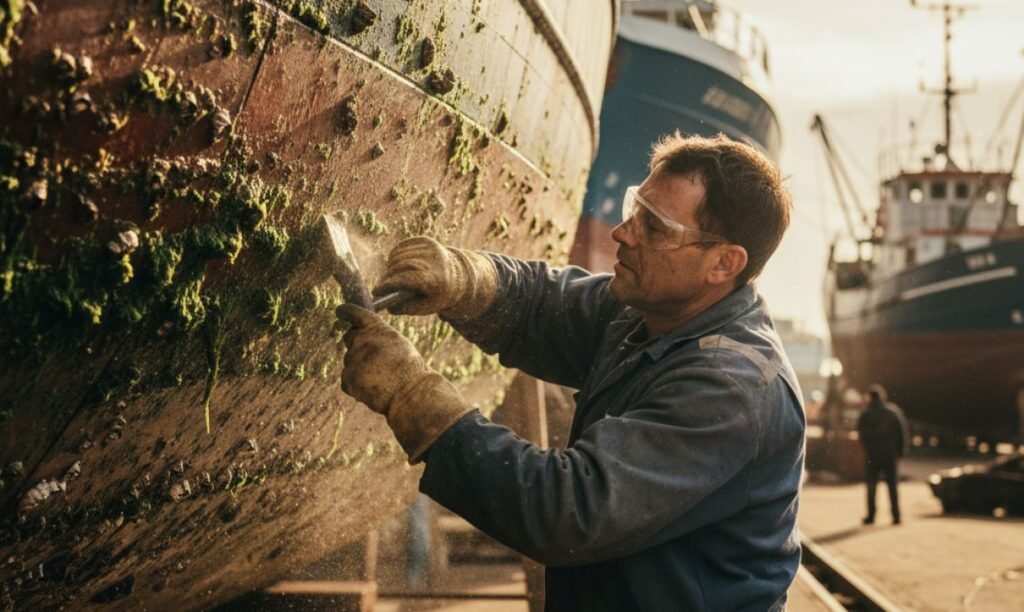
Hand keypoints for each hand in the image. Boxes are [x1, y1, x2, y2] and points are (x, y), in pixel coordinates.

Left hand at [336, 304, 473, 461]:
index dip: (346, 311)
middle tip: (372, 357)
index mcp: (376, 328)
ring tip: (379, 376)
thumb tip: (363, 333)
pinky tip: (372, 385)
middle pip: (349, 338)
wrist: (409, 393)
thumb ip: (379, 335)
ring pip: (350, 359)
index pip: (355, 313)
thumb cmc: (408, 368)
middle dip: (356, 345)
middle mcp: (362, 340)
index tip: (341, 311)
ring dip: (359, 366)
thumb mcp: (398, 342)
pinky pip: (347, 377)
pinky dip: (356, 382)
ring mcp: (353, 360)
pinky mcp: (347, 378)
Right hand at [374, 236, 497, 319]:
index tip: (376, 292)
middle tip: (379, 289)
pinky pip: (401, 249)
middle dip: (388, 278)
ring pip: (398, 258)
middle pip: (401, 268)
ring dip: (390, 269)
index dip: (390, 285)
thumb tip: (387, 305)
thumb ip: (406, 308)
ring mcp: (429, 247)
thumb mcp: (426, 307)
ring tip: (389, 280)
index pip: (408, 279)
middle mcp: (434, 259)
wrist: (459, 275)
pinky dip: (395, 259)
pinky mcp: (424, 240)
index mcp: (436, 278)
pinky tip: (397, 267)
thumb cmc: (438, 294)